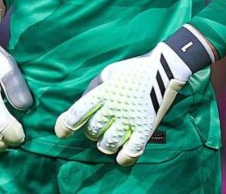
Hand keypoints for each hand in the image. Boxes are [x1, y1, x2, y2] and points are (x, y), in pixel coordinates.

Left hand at [54, 26, 212, 165]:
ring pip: (108, 143)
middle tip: (96, 127)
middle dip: (89, 132)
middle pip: (92, 131)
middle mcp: (114, 107)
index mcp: (103, 92)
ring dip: (103, 144)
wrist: (164, 68)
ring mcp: (130, 118)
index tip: (62, 133)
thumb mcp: (108, 73)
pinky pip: (132, 150)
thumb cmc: (132, 70)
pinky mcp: (146, 127)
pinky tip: (120, 156)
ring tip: (107, 139)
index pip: (78, 113)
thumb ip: (94, 89)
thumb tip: (82, 107)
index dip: (65, 126)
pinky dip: (124, 157)